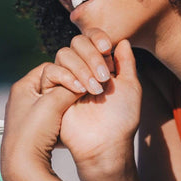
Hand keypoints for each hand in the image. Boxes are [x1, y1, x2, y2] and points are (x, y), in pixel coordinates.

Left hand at [0, 64, 81, 180]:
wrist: (24, 167)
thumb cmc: (32, 134)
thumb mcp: (52, 104)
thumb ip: (68, 89)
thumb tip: (83, 84)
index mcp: (23, 87)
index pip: (50, 68)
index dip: (68, 72)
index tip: (81, 82)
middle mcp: (24, 98)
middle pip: (53, 82)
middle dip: (70, 86)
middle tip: (84, 90)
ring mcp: (30, 114)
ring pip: (56, 98)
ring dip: (69, 100)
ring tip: (80, 104)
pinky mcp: (37, 128)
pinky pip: (55, 113)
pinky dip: (66, 113)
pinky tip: (72, 119)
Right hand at [38, 30, 141, 166]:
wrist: (106, 143)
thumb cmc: (122, 118)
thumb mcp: (130, 86)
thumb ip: (126, 62)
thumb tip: (123, 40)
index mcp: (100, 65)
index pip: (92, 39)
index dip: (97, 37)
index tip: (108, 47)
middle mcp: (82, 69)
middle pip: (76, 42)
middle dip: (91, 55)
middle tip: (104, 77)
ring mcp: (66, 79)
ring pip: (63, 54)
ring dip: (81, 67)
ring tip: (95, 89)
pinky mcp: (52, 92)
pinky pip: (50, 71)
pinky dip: (65, 76)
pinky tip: (79, 90)